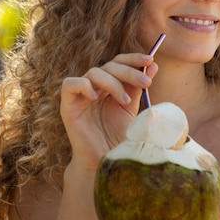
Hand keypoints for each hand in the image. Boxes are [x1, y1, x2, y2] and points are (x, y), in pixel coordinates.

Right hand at [60, 53, 157, 170]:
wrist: (104, 160)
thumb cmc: (117, 136)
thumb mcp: (131, 108)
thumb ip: (138, 87)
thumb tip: (152, 64)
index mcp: (109, 85)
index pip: (119, 62)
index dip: (132, 58)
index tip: (149, 60)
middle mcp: (94, 86)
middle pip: (109, 66)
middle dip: (129, 72)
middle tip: (146, 83)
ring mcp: (80, 95)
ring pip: (94, 73)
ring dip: (113, 83)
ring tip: (125, 102)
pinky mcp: (68, 105)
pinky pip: (70, 84)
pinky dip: (83, 86)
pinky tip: (96, 97)